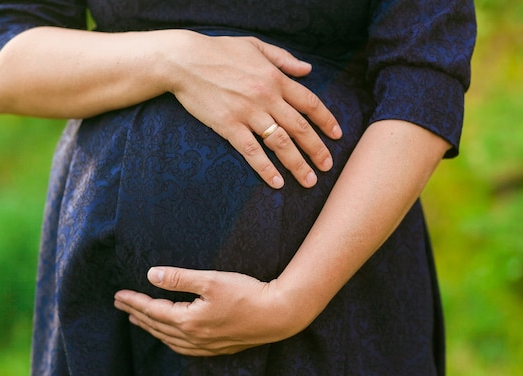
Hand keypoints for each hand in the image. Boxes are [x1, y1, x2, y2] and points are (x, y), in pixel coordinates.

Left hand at [114, 267, 305, 355]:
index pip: (153, 311)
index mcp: (189, 321)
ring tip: (139, 319)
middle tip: (121, 305)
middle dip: (137, 314)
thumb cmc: (246, 293)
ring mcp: (206, 346)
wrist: (277, 314)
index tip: (118, 295)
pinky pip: (184, 348)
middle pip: (157, 327)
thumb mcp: (210, 279)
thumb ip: (179, 278)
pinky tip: (171, 336)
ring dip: (152, 329)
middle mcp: (194, 338)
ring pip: (169, 340)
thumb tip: (151, 275)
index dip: (134, 301)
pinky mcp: (218, 347)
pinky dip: (170, 340)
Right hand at [164, 31, 341, 188]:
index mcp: (275, 78)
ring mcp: (247, 113)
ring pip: (280, 143)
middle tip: (327, 166)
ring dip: (297, 164)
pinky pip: (252, 152)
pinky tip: (277, 182)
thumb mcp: (255, 46)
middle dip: (317, 149)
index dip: (326, 120)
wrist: (185, 60)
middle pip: (299, 127)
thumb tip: (308, 69)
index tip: (337, 135)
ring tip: (309, 180)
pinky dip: (266, 169)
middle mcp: (266, 97)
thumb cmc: (219, 51)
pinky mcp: (228, 126)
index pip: (309, 102)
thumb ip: (283, 58)